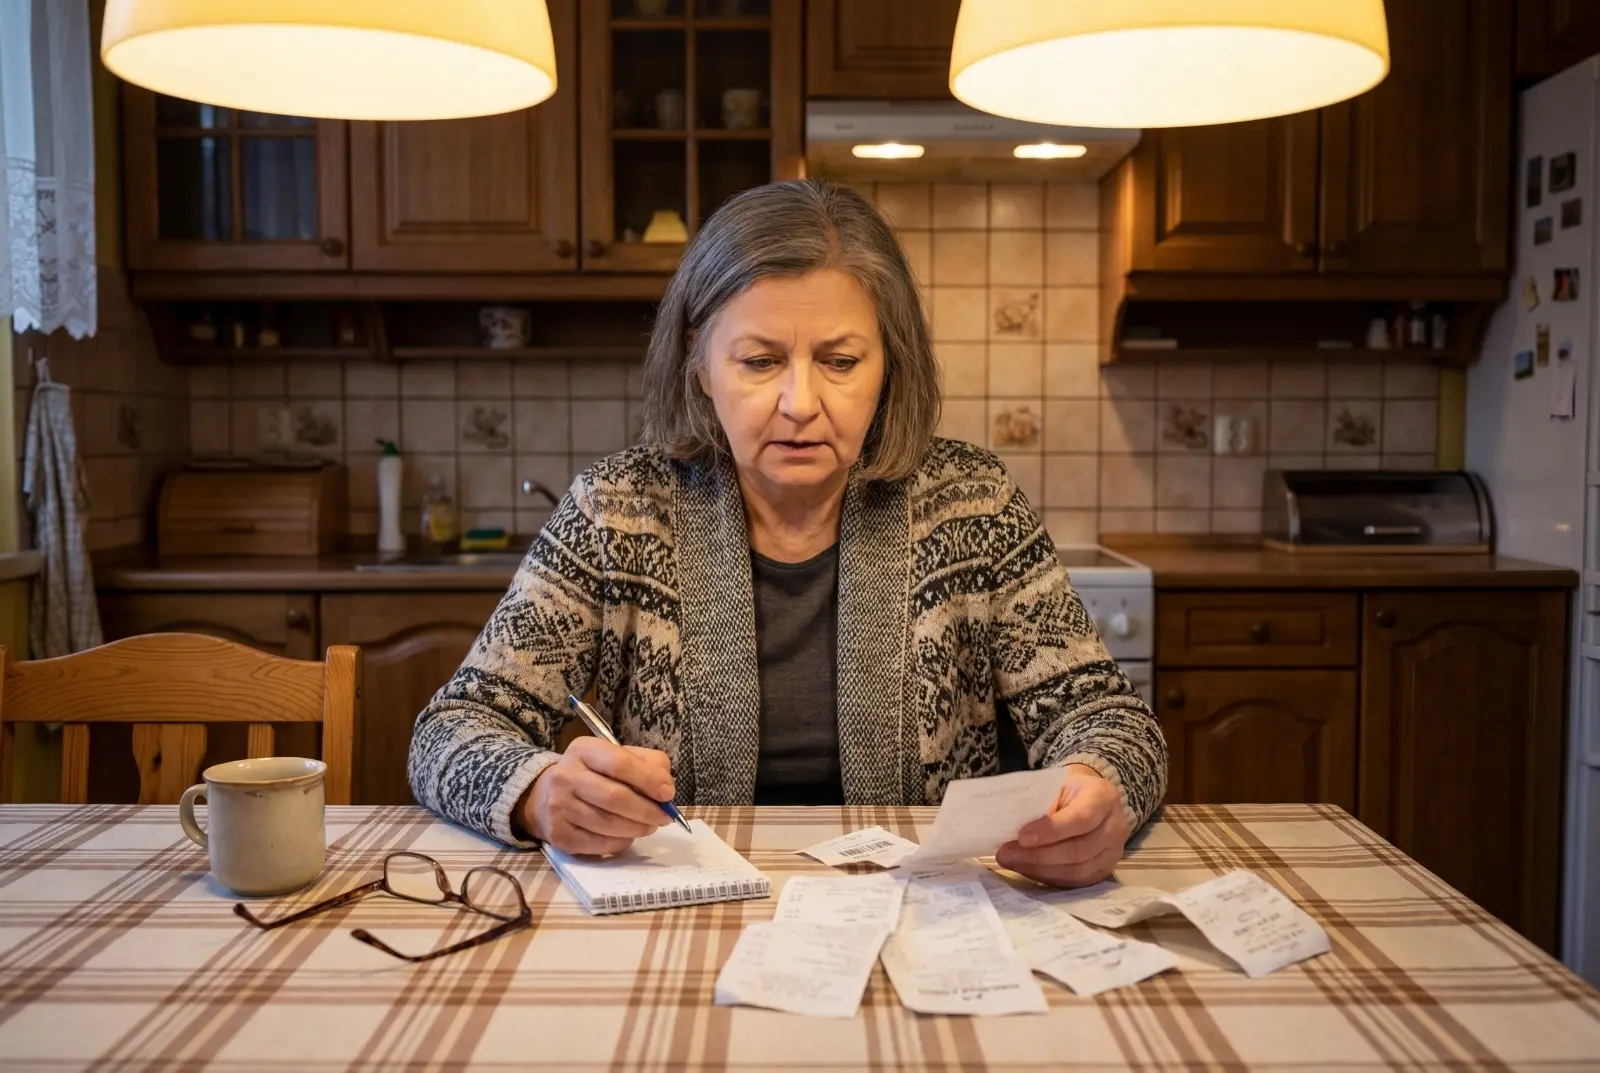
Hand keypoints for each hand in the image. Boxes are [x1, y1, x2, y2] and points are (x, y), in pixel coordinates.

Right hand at [519, 737, 674, 854]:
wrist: (545, 795)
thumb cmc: (592, 774)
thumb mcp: (617, 756)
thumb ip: (647, 764)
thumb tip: (666, 787)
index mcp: (584, 750)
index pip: (619, 763)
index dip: (648, 780)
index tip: (668, 794)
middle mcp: (566, 776)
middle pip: (614, 797)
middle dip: (646, 810)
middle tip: (664, 817)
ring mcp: (559, 807)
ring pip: (608, 824)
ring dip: (637, 828)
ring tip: (650, 826)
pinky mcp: (558, 835)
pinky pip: (598, 844)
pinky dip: (620, 842)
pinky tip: (627, 835)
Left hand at [994, 764, 1127, 887]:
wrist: (1089, 799)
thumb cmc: (1067, 790)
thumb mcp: (1055, 785)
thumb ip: (1039, 803)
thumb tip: (1009, 827)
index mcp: (1103, 797)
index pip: (1081, 818)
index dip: (1051, 830)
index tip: (1022, 836)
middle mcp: (1115, 826)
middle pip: (1079, 849)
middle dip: (1038, 855)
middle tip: (1006, 854)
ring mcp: (1113, 852)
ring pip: (1077, 870)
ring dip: (1040, 869)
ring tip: (1012, 862)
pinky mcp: (1105, 871)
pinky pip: (1076, 882)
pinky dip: (1048, 878)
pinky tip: (1027, 870)